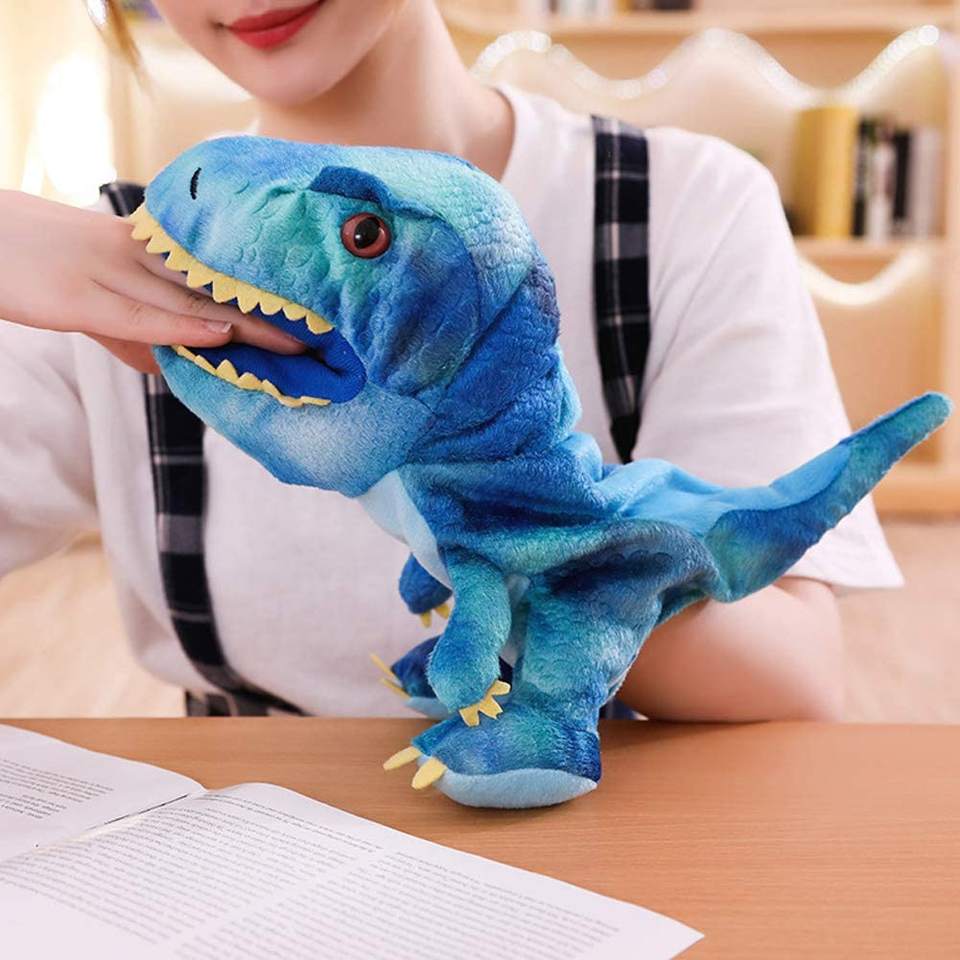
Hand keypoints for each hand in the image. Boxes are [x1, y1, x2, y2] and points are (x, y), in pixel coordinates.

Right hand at [0, 190, 304, 372]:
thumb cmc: (36, 266)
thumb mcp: (96, 298)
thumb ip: (139, 331)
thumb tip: (179, 364)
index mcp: (146, 251)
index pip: (217, 276)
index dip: (267, 297)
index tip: (315, 318)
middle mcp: (138, 256)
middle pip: (220, 286)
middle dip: (276, 313)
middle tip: (330, 335)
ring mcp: (109, 272)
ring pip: (192, 300)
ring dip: (249, 323)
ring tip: (300, 344)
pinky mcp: (78, 296)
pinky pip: (141, 314)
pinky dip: (184, 325)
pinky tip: (223, 334)